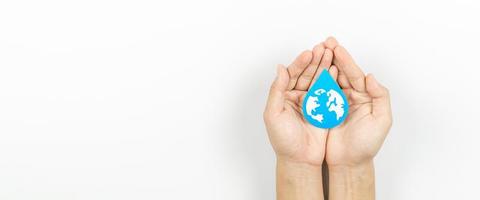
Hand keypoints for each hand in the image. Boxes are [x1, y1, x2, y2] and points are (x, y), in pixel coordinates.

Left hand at [264, 42, 336, 165]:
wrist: (299, 160)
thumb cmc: (283, 140)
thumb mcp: (273, 114)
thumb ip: (276, 90)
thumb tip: (280, 68)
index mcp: (283, 96)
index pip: (291, 75)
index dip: (300, 63)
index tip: (309, 53)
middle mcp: (296, 97)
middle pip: (306, 74)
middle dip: (315, 61)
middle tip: (323, 48)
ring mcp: (311, 102)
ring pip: (318, 80)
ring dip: (324, 67)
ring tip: (332, 54)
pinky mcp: (323, 109)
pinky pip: (328, 92)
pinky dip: (332, 80)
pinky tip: (336, 70)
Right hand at [322, 37, 392, 166]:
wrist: (349, 163)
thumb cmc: (366, 145)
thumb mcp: (382, 121)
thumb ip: (380, 97)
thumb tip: (371, 77)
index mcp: (366, 97)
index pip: (355, 74)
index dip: (346, 60)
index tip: (336, 48)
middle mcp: (352, 97)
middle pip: (342, 72)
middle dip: (333, 57)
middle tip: (325, 43)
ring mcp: (337, 103)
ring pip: (330, 79)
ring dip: (323, 65)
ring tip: (316, 51)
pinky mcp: (325, 110)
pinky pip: (320, 92)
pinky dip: (315, 80)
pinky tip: (310, 71)